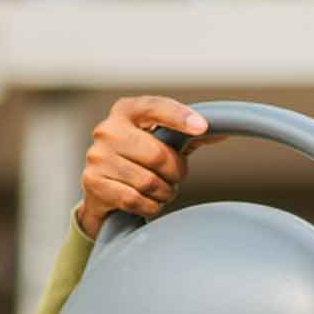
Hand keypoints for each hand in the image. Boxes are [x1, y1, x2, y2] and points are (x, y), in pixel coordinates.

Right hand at [74, 96, 227, 237]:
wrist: (102, 192)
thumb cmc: (138, 161)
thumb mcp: (160, 142)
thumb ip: (187, 135)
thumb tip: (220, 131)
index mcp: (126, 111)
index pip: (155, 108)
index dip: (179, 117)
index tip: (202, 126)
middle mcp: (107, 129)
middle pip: (158, 155)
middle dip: (175, 172)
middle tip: (176, 177)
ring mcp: (97, 156)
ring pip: (148, 182)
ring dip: (164, 193)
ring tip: (162, 191)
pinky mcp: (93, 182)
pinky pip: (136, 200)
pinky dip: (150, 206)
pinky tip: (149, 202)